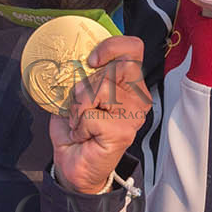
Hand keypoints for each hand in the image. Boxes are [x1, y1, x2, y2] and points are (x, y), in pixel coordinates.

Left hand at [48, 35, 148, 194]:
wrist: (73, 164)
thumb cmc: (76, 129)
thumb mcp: (76, 94)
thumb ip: (83, 74)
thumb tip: (76, 57)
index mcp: (129, 83)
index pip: (134, 48)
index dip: (111, 47)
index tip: (92, 61)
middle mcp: (138, 97)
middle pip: (116, 67)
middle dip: (88, 84)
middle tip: (80, 105)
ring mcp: (134, 115)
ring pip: (102, 90)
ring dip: (80, 107)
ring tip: (80, 122)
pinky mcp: (124, 131)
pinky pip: (92, 115)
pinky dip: (79, 125)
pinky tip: (84, 136)